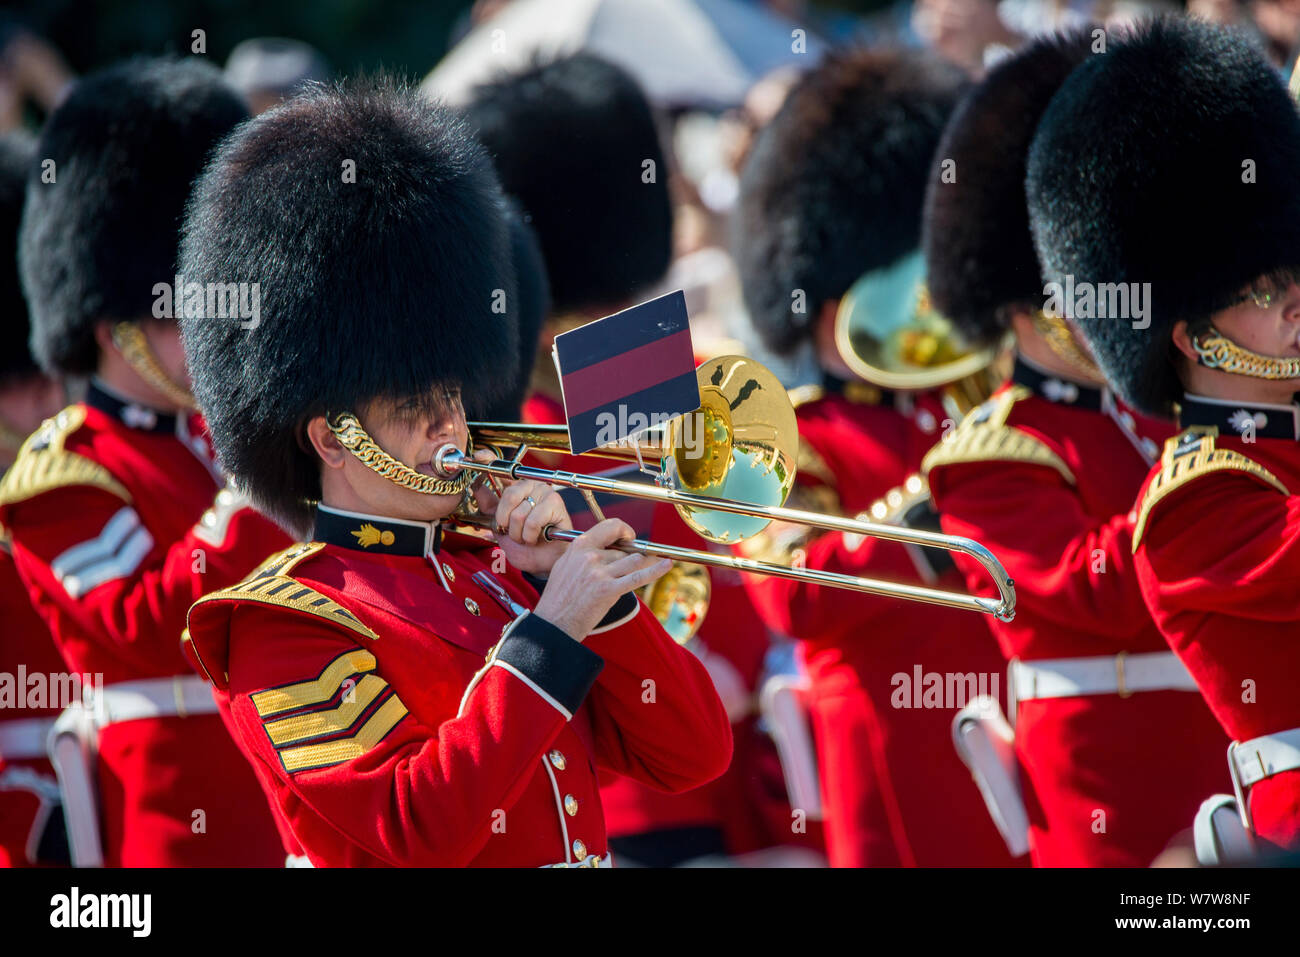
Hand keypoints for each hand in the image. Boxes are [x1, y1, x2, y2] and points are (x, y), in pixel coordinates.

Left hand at [471, 460, 569, 575]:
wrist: (543, 561)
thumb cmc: (526, 543)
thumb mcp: (501, 525)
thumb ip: (490, 507)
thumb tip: (476, 487)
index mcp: (517, 488)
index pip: (502, 469)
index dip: (489, 460)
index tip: (478, 456)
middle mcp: (531, 486)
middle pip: (508, 497)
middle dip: (506, 523)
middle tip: (514, 532)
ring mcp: (545, 492)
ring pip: (519, 514)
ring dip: (519, 534)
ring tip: (527, 537)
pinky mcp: (555, 504)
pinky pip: (532, 521)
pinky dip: (530, 536)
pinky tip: (538, 537)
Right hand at [533, 519, 670, 640]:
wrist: (555, 623)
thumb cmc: (560, 597)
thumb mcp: (566, 564)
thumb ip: (586, 552)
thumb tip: (607, 547)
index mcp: (580, 546)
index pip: (611, 526)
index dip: (625, 531)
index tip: (629, 539)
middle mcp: (590, 556)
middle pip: (624, 549)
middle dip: (631, 558)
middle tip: (631, 567)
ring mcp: (600, 573)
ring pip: (633, 560)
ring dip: (641, 565)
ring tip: (647, 567)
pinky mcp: (609, 590)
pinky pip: (638, 577)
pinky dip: (656, 570)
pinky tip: (667, 565)